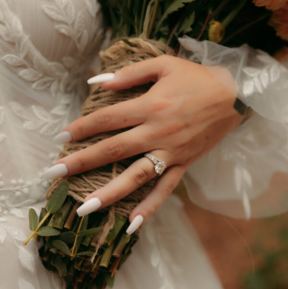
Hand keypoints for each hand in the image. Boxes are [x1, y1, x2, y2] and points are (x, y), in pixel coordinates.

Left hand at [43, 56, 242, 232]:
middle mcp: (157, 132)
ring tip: (84, 209)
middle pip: (113, 150)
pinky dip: (150, 207)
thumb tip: (96, 82)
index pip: (107, 119)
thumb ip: (128, 74)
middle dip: (81, 162)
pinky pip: (165, 189)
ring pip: (136, 177)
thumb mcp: (163, 64)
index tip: (62, 137)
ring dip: (109, 194)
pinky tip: (132, 224)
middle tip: (53, 175)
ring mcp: (171, 152)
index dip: (82, 128)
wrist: (235, 95)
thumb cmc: (196, 77)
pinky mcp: (184, 164)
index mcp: (150, 106)